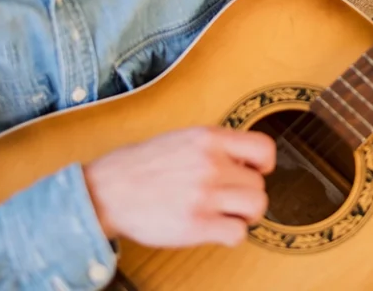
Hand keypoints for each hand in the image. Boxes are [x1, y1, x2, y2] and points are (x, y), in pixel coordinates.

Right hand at [84, 126, 275, 247]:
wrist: (108, 190)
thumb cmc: (143, 165)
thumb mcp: (183, 138)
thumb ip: (216, 146)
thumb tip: (248, 162)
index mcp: (208, 139)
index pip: (263, 149)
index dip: (264, 164)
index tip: (254, 172)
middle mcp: (210, 164)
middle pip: (259, 185)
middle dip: (246, 193)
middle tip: (228, 198)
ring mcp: (204, 195)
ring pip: (256, 207)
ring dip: (244, 215)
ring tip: (226, 214)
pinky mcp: (196, 225)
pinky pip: (237, 233)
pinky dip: (230, 234)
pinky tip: (214, 228)